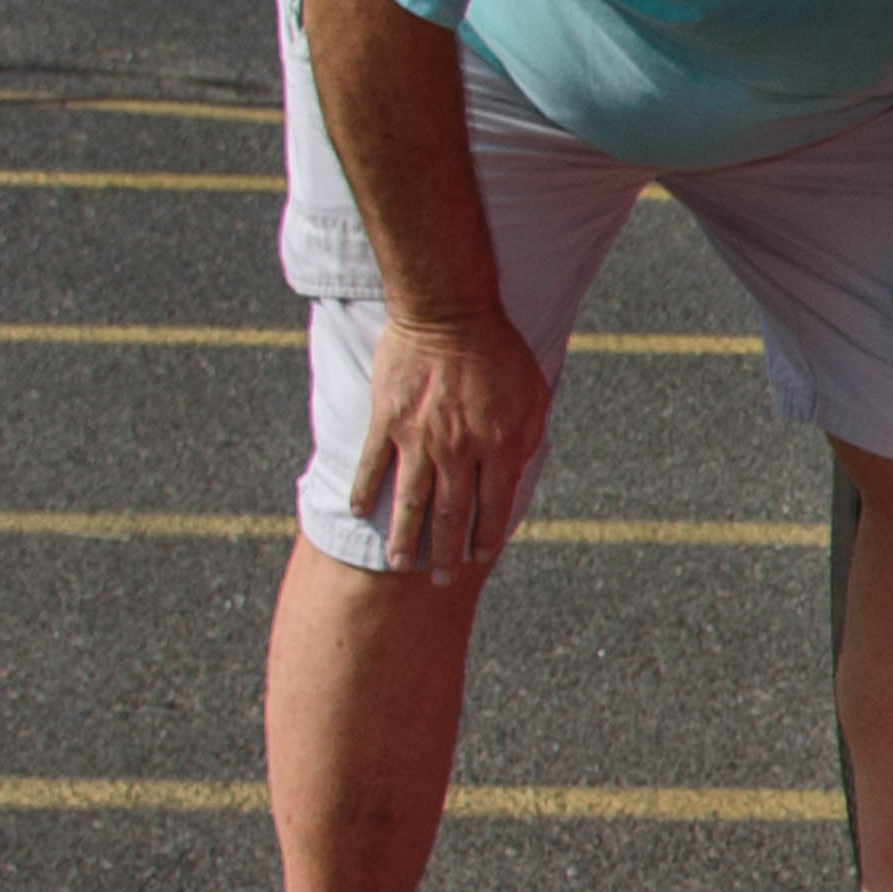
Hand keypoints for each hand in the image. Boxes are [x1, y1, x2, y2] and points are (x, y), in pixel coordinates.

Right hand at [341, 309, 552, 585]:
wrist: (447, 311)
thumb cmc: (499, 351)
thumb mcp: (533, 396)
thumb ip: (526, 438)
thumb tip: (516, 471)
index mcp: (498, 446)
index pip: (493, 507)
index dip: (486, 537)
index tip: (479, 557)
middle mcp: (457, 450)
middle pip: (450, 514)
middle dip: (446, 552)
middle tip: (441, 579)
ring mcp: (418, 437)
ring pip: (409, 500)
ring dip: (404, 538)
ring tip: (399, 566)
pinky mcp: (385, 420)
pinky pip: (371, 464)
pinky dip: (364, 490)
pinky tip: (359, 512)